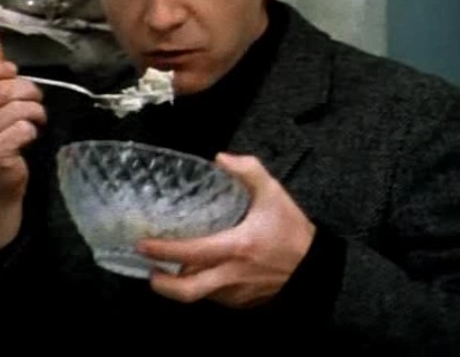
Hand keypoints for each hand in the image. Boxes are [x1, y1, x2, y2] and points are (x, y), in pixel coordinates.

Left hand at [137, 152, 315, 307]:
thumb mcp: (273, 193)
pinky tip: (199, 273)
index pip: (191, 252)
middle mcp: (231, 275)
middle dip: (161, 284)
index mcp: (236, 247)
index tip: (143, 244)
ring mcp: (236, 293)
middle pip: (187, 290)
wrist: (316, 268)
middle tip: (148, 268)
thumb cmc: (292, 231)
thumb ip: (248, 170)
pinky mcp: (242, 302)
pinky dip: (202, 286)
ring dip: (181, 284)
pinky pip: (214, 297)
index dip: (163, 250)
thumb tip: (220, 158)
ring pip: (199, 295)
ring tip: (170, 269)